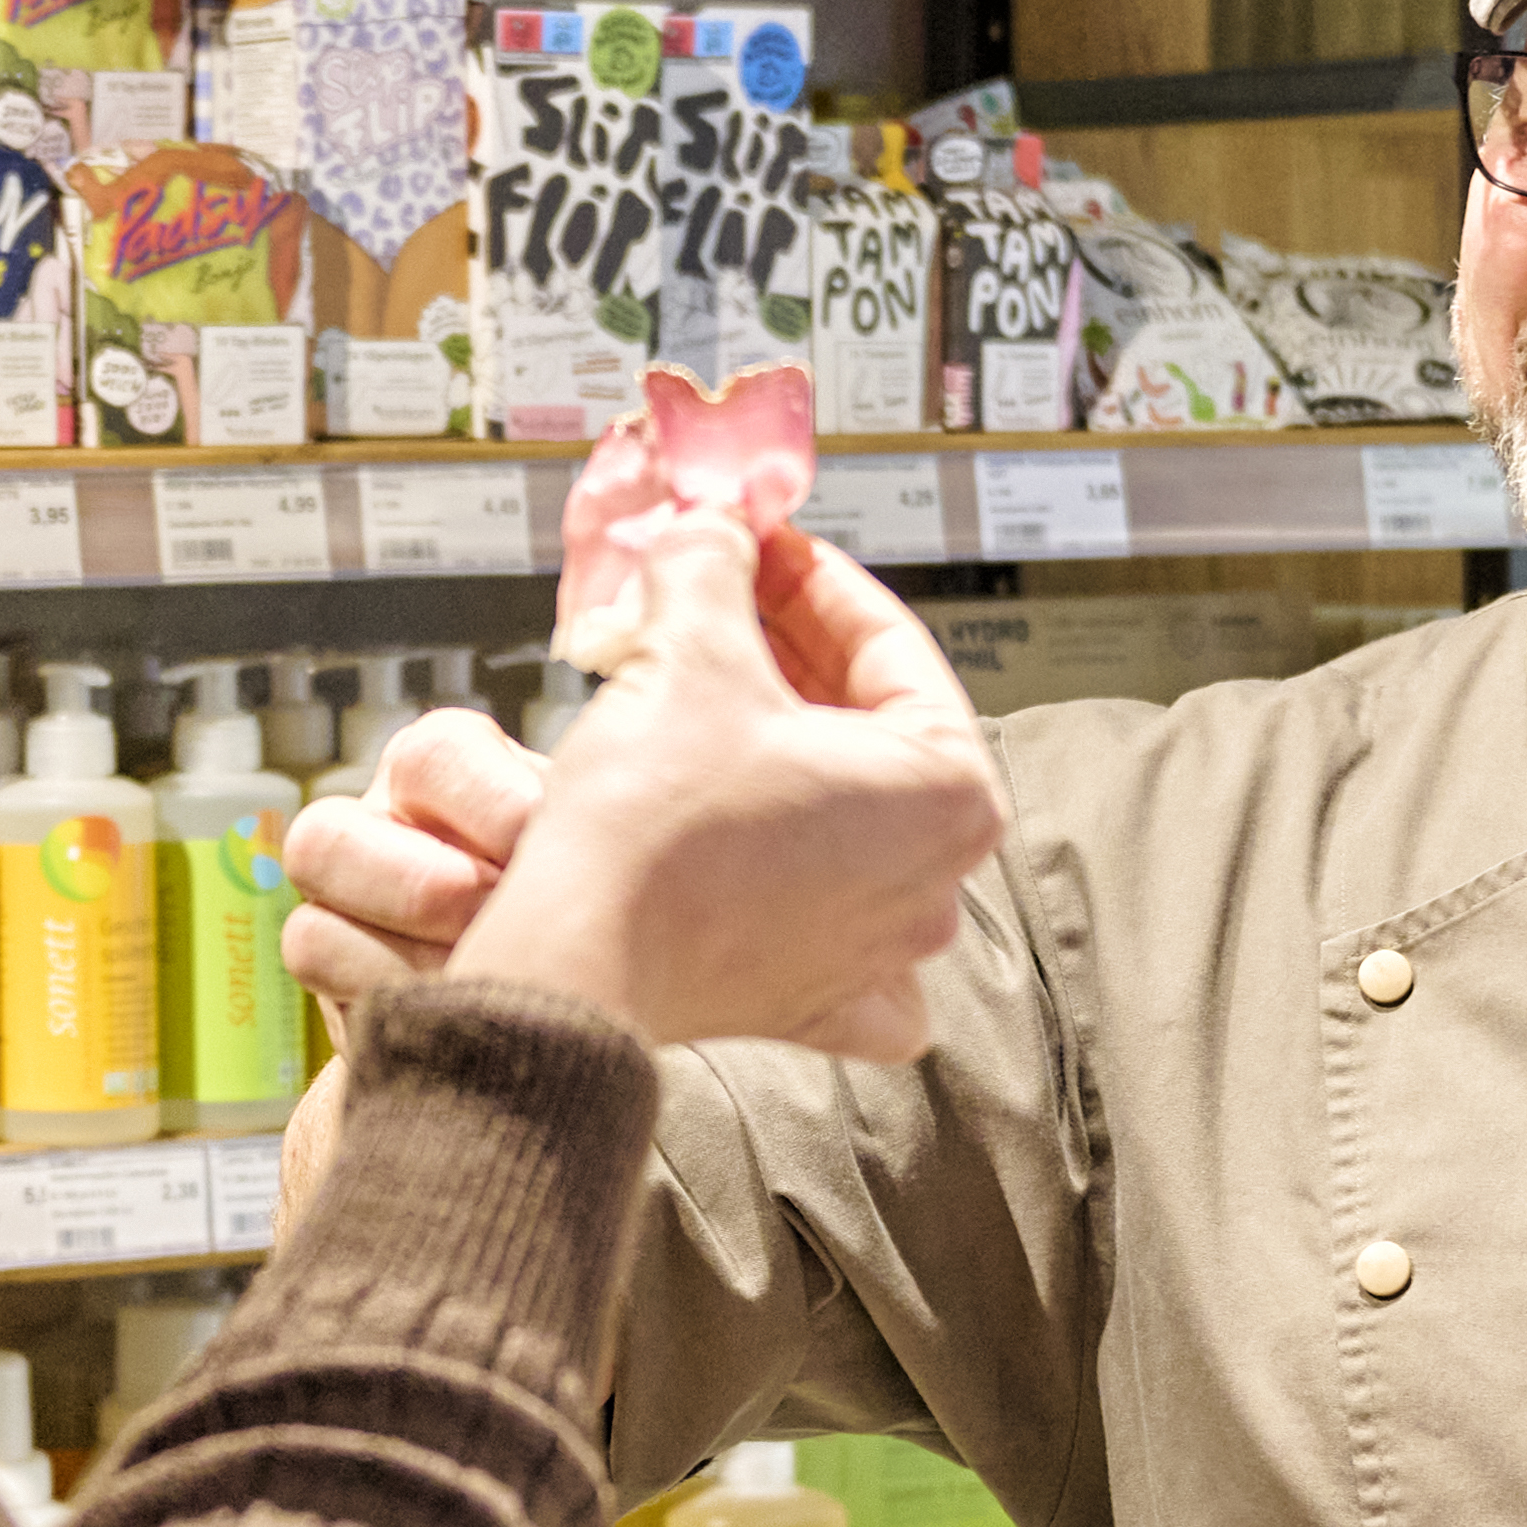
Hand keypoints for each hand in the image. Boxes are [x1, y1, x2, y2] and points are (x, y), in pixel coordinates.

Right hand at [293, 508, 997, 1055]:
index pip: (888, 642)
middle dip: (788, 652)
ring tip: (702, 691)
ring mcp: (877, 948)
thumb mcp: (688, 649)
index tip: (760, 545)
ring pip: (843, 811)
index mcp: (950, 792)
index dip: (809, 575)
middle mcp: (934, 881)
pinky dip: (798, 877)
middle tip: (723, 600)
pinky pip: (828, 922)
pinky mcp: (810, 993)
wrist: (577, 961)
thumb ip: (712, 565)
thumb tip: (710, 533)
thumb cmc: (653, 833)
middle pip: (869, 724)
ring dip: (778, 745)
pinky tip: (761, 841)